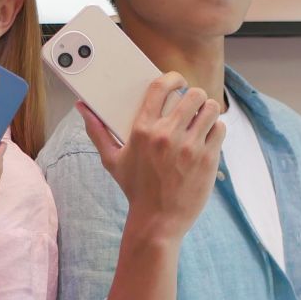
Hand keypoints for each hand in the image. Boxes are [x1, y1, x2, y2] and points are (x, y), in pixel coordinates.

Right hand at [80, 72, 224, 244]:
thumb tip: (81, 107)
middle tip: (192, 106)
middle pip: (192, 95)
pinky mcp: (207, 159)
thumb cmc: (135, 189)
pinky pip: (220, 129)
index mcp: (142, 130)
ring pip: (210, 108)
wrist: (158, 221)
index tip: (179, 82)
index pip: (160, 87)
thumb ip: (97, 131)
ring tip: (202, 119)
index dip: (174, 78)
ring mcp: (189, 147)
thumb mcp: (112, 160)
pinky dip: (216, 130)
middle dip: (194, 96)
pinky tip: (208, 137)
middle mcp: (166, 135)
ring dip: (208, 111)